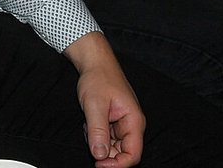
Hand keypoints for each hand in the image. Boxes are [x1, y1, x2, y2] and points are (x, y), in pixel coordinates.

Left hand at [66, 33, 144, 167]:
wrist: (95, 63)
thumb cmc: (98, 78)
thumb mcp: (95, 105)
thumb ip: (98, 131)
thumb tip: (100, 156)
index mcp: (134, 121)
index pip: (133, 155)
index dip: (117, 165)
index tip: (99, 163)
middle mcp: (131, 125)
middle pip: (122, 154)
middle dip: (104, 152)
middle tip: (89, 137)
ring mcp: (123, 125)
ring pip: (112, 148)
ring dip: (98, 142)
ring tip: (88, 125)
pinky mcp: (114, 124)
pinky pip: (106, 139)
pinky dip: (95, 136)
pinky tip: (89, 122)